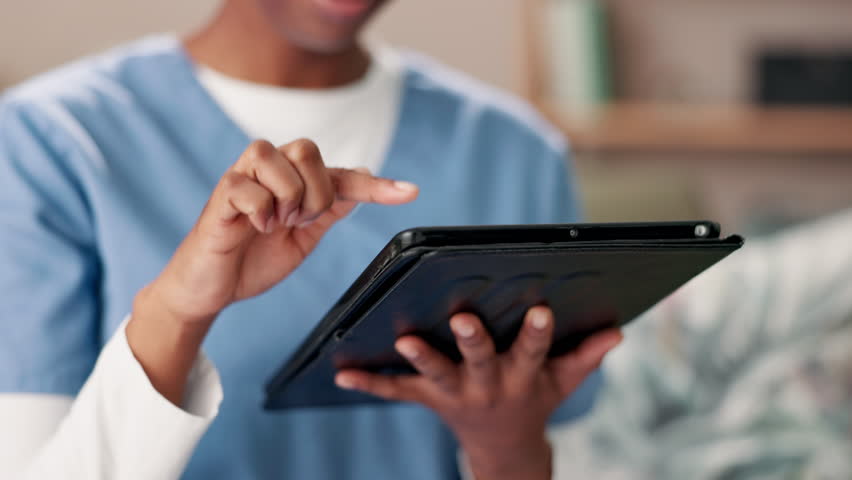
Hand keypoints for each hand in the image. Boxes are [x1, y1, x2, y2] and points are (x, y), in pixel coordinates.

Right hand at [148, 138, 417, 321]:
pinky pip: (246, 186)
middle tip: (299, 221)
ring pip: (275, 157)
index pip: (341, 174)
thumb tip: (363, 180)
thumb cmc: (254, 258)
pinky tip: (255, 228)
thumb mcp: (304, 238)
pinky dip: (261, 210)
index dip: (377, 184)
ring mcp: (243, 181)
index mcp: (293, 182)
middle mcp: (269, 172)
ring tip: (276, 224)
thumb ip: (329, 210)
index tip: (411, 192)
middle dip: (315, 191)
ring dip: (287, 197)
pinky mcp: (220, 197)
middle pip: (307, 148)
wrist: (212, 289)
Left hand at [335, 307, 621, 479]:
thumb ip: (585, 356)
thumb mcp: (563, 382)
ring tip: (403, 341)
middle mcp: (488, 385)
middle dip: (473, 340)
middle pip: (481, 360)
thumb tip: (617, 332)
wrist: (502, 446)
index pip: (535, 351)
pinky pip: (396, 392)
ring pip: (436, 374)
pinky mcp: (428, 398)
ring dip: (421, 357)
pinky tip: (341, 371)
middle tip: (464, 318)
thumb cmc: (533, 399)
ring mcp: (455, 393)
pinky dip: (369, 382)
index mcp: (522, 375)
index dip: (539, 333)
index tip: (542, 309)